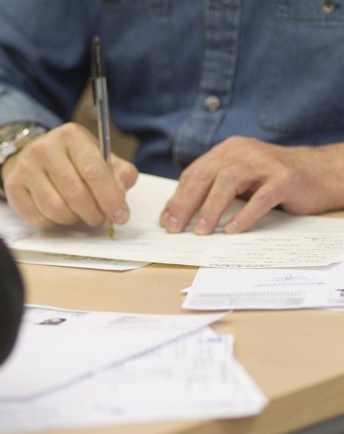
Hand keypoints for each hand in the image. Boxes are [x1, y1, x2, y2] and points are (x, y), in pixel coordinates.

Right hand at [2, 123, 137, 227]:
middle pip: (76, 194)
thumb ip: (119, 174)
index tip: (120, 216)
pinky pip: (39, 219)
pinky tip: (57, 212)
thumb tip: (120, 195)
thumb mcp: (98, 157)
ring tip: (77, 213)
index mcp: (71, 135)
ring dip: (73, 219)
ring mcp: (25, 167)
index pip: (94, 171)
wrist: (30, 156)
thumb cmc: (71, 161)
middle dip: (93, 213)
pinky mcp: (13, 187)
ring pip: (56, 210)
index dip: (110, 198)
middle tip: (98, 218)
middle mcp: (45, 148)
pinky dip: (53, 223)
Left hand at [160, 136, 342, 234]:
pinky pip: (261, 197)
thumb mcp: (239, 180)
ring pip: (228, 182)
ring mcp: (265, 163)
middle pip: (206, 176)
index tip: (165, 222)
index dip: (177, 198)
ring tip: (201, 231)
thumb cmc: (271, 180)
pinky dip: (245, 214)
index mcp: (227, 151)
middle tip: (175, 228)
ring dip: (211, 208)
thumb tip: (177, 214)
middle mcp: (243, 151)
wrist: (319, 173)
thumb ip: (212, 189)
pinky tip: (232, 230)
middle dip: (186, 204)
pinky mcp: (285, 178)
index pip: (194, 173)